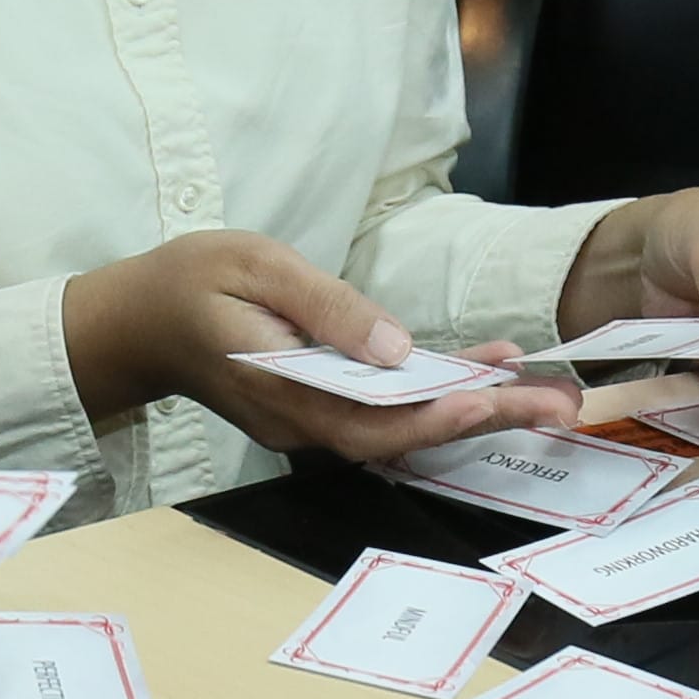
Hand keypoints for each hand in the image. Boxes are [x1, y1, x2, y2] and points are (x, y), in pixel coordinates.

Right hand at [64, 228, 575, 466]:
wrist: (138, 320)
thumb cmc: (191, 280)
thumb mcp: (256, 265)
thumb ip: (326, 308)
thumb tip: (397, 346)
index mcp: (285, 389)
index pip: (373, 419)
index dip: (440, 413)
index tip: (496, 397)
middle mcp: (304, 422)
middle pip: (405, 433)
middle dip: (485, 419)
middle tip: (560, 405)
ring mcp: (311, 422)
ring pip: (402, 426)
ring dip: (472, 409)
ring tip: (545, 393)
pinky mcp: (319, 409)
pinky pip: (386, 411)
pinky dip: (438, 394)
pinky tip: (485, 370)